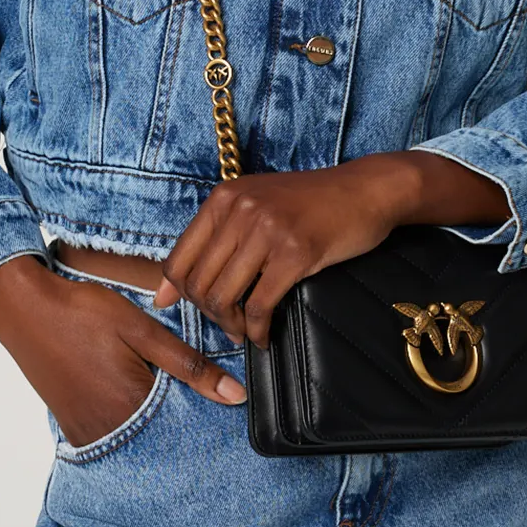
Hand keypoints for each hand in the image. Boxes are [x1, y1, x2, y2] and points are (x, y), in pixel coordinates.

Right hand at [0, 255, 245, 446]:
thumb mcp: (142, 330)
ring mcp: (86, 431)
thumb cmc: (82, 312)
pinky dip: (123, 418)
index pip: (187, 424)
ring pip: (136, 436)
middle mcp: (110, 428)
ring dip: (149, 419)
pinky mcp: (71, 426)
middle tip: (169, 385)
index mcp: (134, 405)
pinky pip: (109, 433)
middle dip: (177, 417)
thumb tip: (234, 395)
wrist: (23, 309)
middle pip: (161, 435)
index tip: (213, 399)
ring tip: (141, 384)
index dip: (202, 409)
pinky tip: (120, 391)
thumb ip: (190, 365)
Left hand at [152, 152, 512, 348]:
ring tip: (245, 331)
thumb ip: (211, 242)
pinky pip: (260, 306)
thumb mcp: (254, 207)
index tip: (192, 310)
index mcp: (223, 198)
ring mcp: (267, 231)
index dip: (179, 294)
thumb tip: (162, 294)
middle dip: (209, 314)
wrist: (364, 190)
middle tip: (228, 324)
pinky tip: (265, 336)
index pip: (176, 258)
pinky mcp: (296, 254)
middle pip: (199, 283)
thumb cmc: (308, 203)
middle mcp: (239, 211)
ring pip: (225, 297)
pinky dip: (258, 330)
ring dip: (232, 325)